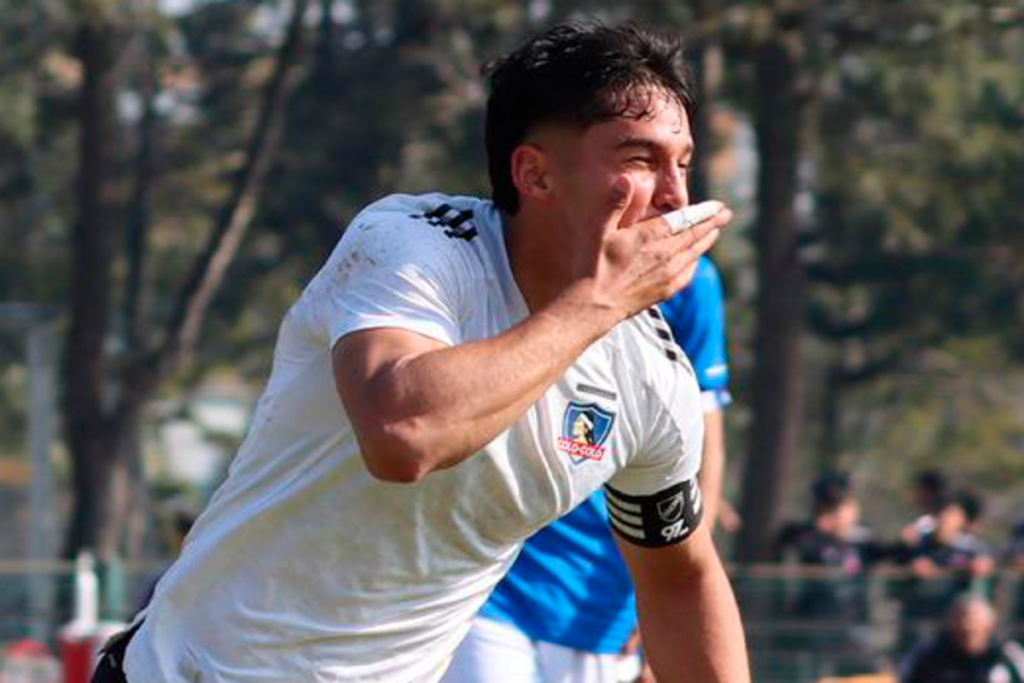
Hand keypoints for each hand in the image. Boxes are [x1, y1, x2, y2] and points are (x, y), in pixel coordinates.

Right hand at [582, 177, 731, 320]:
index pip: (684, 220)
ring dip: (707, 241)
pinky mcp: (665, 291)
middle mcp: (664, 255)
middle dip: (712, 224)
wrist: (594, 305)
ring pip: (694, 254)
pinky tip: (696, 260)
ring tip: (715, 231)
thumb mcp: (597, 231)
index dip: (703, 212)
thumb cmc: (593, 265)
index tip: (718, 205)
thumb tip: (626, 179)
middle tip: (726, 214)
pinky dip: (695, 262)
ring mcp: (667, 275)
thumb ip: (613, 204)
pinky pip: (688, 273)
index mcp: (650, 237)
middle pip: (695, 236)